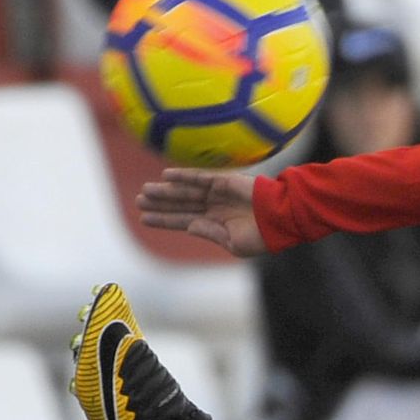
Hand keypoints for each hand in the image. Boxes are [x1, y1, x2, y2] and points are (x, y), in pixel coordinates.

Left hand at [136, 168, 265, 256]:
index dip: (163, 220)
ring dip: (165, 191)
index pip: (183, 221)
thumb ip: (211, 234)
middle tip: (138, 201)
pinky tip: (166, 175)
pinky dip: (183, 176)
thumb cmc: (262, 237)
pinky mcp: (223, 181)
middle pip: (180, 204)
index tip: (143, 219)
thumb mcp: (234, 245)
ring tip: (144, 191)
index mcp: (215, 224)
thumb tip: (190, 226)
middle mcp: (213, 207)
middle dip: (159, 204)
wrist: (282, 218)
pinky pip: (199, 177)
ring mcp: (217, 194)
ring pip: (185, 191)